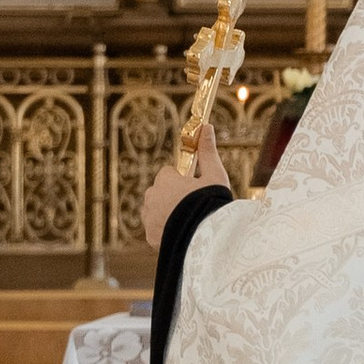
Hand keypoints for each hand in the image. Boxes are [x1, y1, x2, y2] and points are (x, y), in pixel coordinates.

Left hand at [140, 126, 230, 250]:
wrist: (205, 237)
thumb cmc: (211, 203)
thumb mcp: (215, 175)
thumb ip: (208, 152)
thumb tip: (206, 127)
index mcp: (165, 180)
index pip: (168, 173)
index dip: (181, 180)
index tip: (193, 188)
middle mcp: (152, 197)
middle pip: (159, 192)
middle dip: (171, 196)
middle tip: (192, 206)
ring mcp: (149, 218)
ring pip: (155, 210)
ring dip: (166, 213)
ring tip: (187, 220)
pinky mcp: (150, 236)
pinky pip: (155, 229)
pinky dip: (164, 230)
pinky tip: (181, 233)